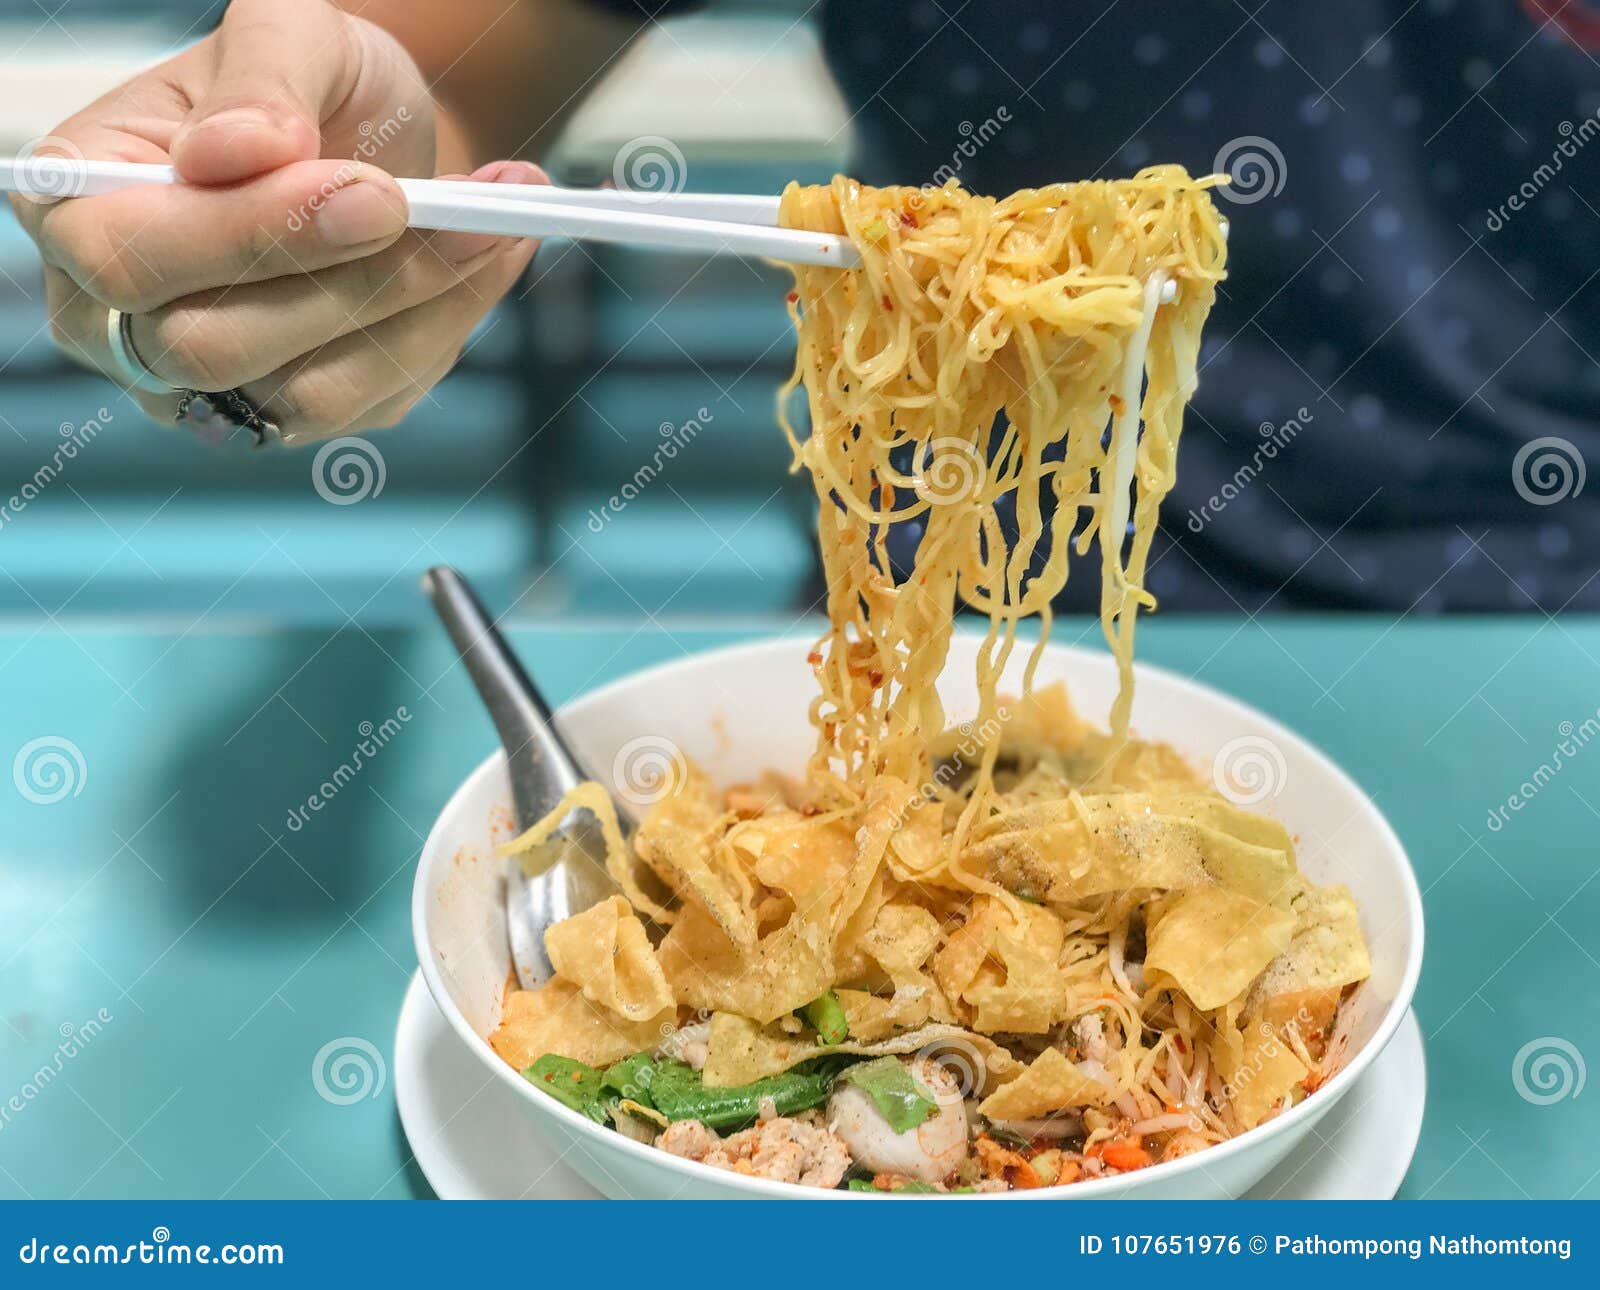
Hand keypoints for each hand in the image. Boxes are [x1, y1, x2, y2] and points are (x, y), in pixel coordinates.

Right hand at [10, 0, 541, 443]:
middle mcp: (117, 318)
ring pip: (306, 395)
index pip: (126, 261)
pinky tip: (485, 256)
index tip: (370, 191)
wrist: (370, 136)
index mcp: (74, 204)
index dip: (250, 236)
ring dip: (416, 307)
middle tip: (448, 210)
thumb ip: (260, 80)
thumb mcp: (289, 33)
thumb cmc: (305, 85)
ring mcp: (204, 383)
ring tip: (489, 222)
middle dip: (348, 281)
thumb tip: (235, 153)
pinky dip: (446, 327)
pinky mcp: (294, 412)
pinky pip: (373, 401)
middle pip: (211, 350)